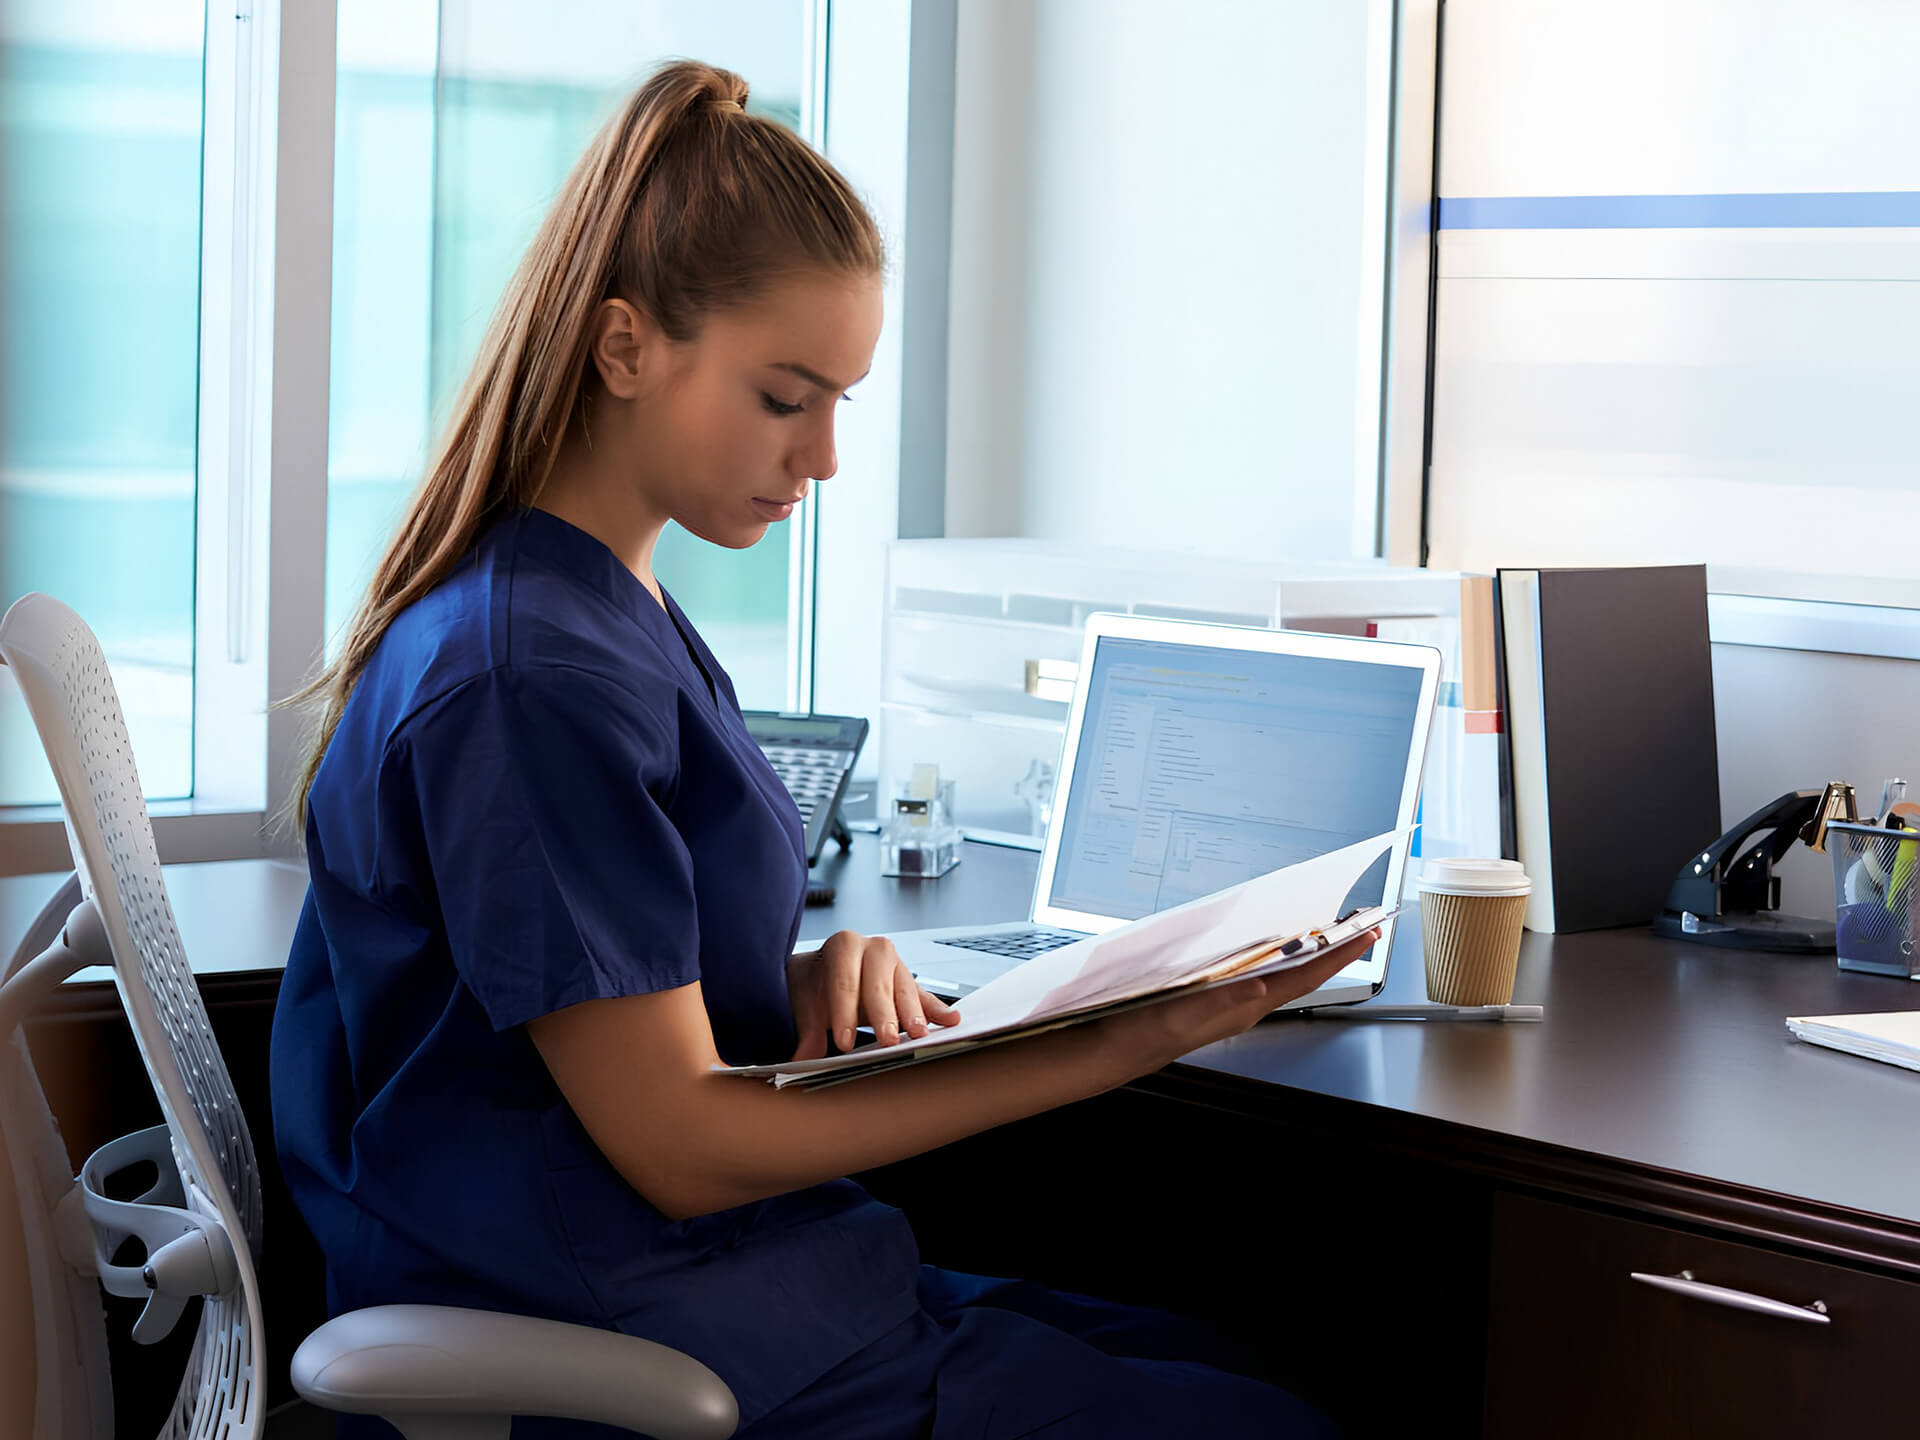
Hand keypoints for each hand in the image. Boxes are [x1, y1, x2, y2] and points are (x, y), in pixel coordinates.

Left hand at [787, 930, 961, 1060]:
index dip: (844, 1012)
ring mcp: (895, 964)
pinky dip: (937, 1010)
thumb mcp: (804, 1003)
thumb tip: (802, 1057)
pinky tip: (950, 1020)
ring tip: (918, 1035)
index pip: (844, 980)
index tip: (843, 1042)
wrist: (822, 973)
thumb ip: (806, 1030)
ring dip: (913, 1014)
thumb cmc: (815, 984)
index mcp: (845, 944)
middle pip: (879, 984)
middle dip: (884, 1014)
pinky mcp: (908, 983)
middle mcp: (873, 948)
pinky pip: (925, 997)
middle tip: (887, 1040)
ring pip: (905, 989)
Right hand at [1093, 928, 1381, 1077]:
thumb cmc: (1144, 1034)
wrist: (1116, 1052)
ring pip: (1284, 976)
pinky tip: (1275, 948)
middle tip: (1361, 927)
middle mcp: (1246, 1006)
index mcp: (1244, 1007)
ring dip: (1309, 954)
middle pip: (1302, 975)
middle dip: (1334, 952)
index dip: (1338, 957)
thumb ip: (1222, 1000)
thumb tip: (1259, 984)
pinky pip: (1260, 975)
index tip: (1366, 935)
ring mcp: (1233, 1004)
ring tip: (1330, 933)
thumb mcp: (1181, 1014)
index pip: (1304, 979)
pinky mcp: (1217, 1000)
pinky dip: (1277, 958)